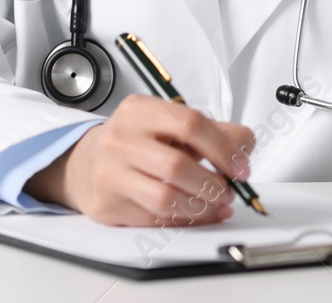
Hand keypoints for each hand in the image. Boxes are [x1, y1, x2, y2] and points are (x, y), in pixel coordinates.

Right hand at [23, 94, 255, 226]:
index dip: (223, 148)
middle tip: (228, 192)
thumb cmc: (136, 142)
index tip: (241, 168)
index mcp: (140, 110)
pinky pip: (154, 220)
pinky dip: (183, 221)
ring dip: (200, 208)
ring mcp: (110, 173)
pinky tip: (194, 215)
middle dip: (213, 184)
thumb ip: (212, 131)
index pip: (191, 124)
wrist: (85, 163)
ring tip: (214, 205)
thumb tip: (245, 147)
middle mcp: (120, 138)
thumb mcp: (168, 124)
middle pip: (178, 165)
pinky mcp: (108, 204)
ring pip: (165, 198)